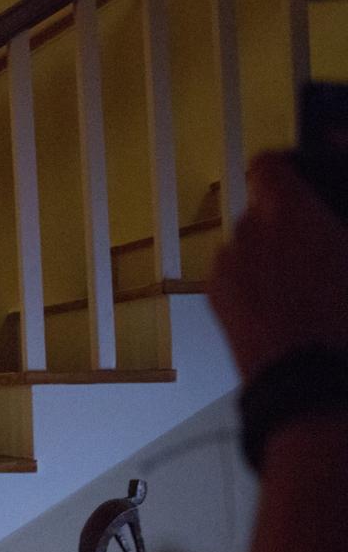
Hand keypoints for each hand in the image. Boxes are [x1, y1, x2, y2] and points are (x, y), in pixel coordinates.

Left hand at [210, 152, 347, 378]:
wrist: (316, 389)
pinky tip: (290, 308)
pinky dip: (258, 281)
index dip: (288, 167)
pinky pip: (237, 274)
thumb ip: (339, 213)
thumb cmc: (347, 323)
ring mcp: (227, 267)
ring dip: (275, 254)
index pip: (271, 164)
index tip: (306, 175)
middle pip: (264, 209)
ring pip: (251, 245)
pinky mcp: (216, 299)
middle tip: (327, 247)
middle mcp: (248, 233)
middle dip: (292, 222)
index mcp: (291, 213)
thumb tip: (335, 162)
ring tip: (314, 288)